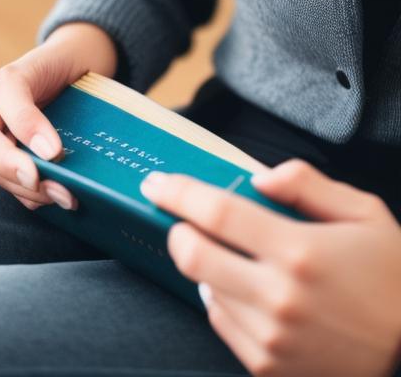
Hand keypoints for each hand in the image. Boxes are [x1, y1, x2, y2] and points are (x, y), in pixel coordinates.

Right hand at [0, 23, 116, 209]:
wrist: (79, 63)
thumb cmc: (54, 63)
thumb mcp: (29, 72)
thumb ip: (24, 111)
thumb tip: (46, 155)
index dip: (8, 157)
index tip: (51, 158)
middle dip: (21, 182)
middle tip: (59, 191)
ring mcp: (10, 148)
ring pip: (6, 182)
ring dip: (35, 195)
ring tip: (68, 197)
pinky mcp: (28, 163)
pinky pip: (23, 190)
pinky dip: (40, 199)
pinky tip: (63, 197)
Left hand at [141, 159, 400, 376]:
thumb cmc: (390, 278)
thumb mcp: (364, 215)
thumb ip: (308, 185)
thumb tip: (260, 177)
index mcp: (301, 251)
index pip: (219, 212)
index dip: (178, 193)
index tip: (157, 184)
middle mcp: (279, 296)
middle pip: (192, 255)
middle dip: (177, 231)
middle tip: (183, 222)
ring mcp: (269, 335)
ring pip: (203, 289)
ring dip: (208, 267)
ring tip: (241, 261)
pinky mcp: (265, 363)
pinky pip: (220, 320)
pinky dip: (223, 299)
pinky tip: (252, 292)